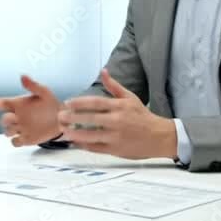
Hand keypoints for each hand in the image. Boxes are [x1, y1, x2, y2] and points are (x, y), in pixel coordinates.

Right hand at [0, 75, 62, 146]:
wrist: (63, 119)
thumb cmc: (51, 103)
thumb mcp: (44, 92)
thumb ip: (33, 85)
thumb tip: (22, 76)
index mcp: (17, 104)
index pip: (0, 104)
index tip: (3, 104)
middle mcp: (16, 116)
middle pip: (3, 120)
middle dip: (6, 120)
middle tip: (14, 117)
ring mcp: (20, 129)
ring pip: (7, 132)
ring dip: (10, 130)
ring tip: (19, 127)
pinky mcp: (26, 139)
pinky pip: (15, 142)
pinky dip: (17, 141)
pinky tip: (25, 137)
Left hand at [58, 69, 176, 159]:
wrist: (160, 136)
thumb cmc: (143, 116)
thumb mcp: (130, 97)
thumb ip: (114, 86)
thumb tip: (103, 71)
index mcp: (120, 107)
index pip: (96, 103)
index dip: (80, 103)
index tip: (68, 103)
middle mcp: (117, 121)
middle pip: (91, 119)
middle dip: (73, 117)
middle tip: (60, 116)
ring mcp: (116, 137)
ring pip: (92, 136)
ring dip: (76, 133)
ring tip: (63, 131)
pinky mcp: (116, 150)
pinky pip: (97, 148)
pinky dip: (84, 146)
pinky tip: (74, 142)